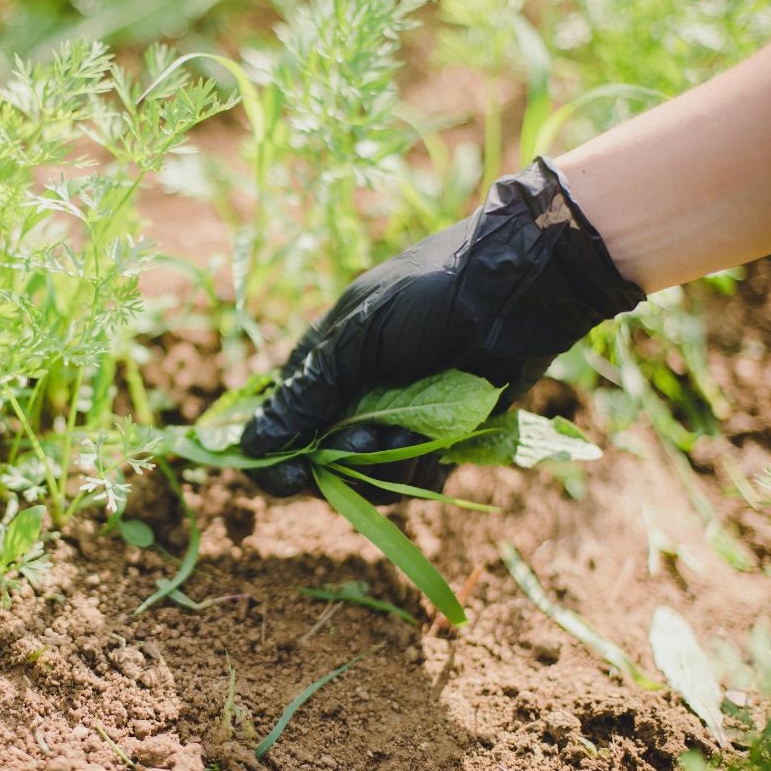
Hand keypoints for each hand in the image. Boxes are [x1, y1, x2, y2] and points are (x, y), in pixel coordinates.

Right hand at [243, 157, 644, 496]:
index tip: (296, 476)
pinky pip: (414, 479)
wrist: (518, 291)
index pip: (278, 430)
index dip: (278, 462)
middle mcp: (352, 398)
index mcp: (320, 366)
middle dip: (343, 459)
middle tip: (369, 434)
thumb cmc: (431, 298)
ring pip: (368, 478)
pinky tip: (438, 438)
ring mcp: (395, 420)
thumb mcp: (356, 339)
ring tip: (413, 433)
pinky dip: (421, 466)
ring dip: (387, 464)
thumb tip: (252, 445)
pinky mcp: (436, 438)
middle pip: (323, 464)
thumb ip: (306, 395)